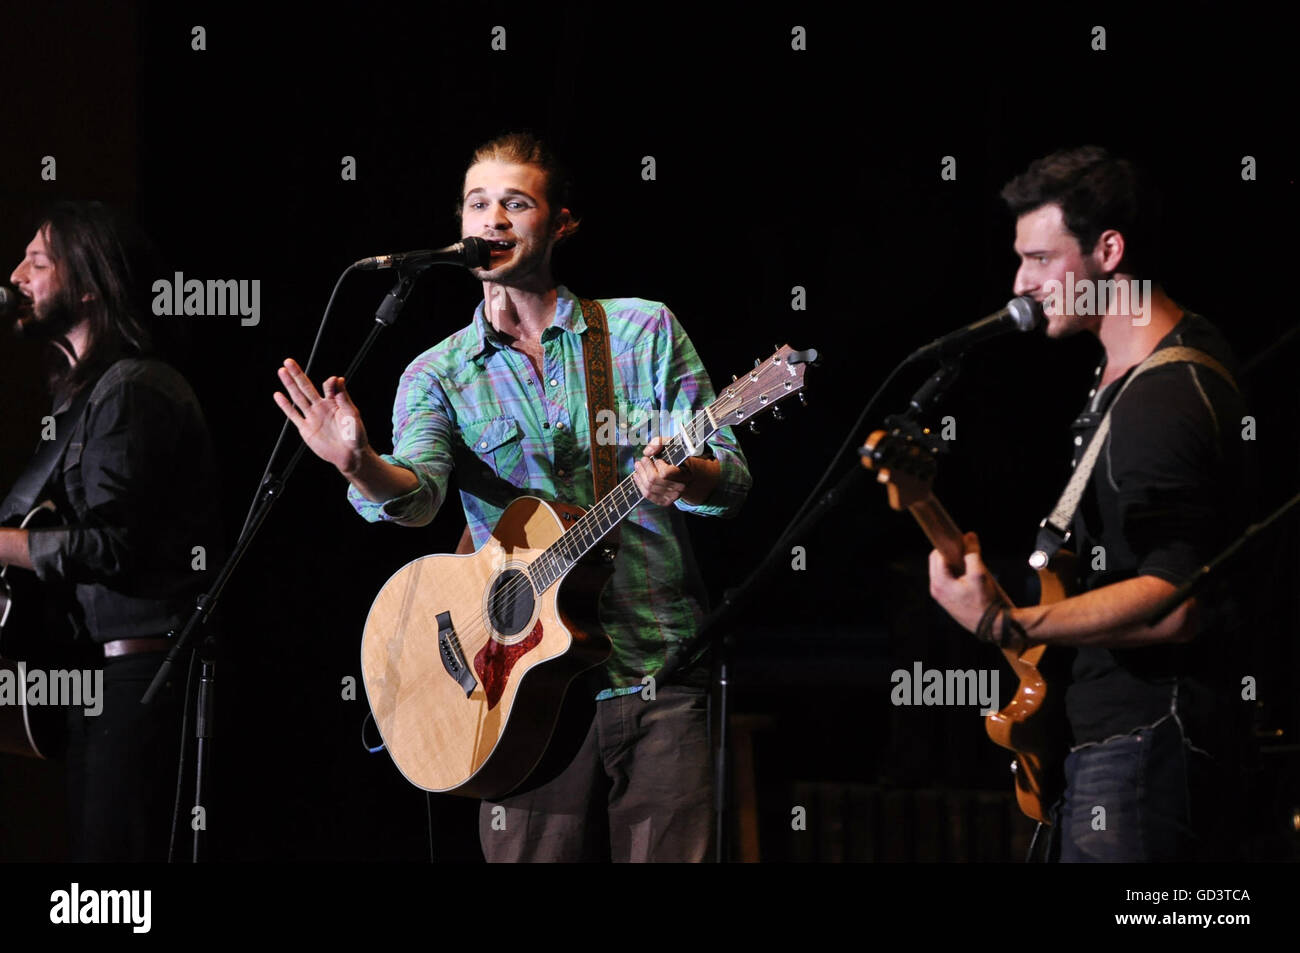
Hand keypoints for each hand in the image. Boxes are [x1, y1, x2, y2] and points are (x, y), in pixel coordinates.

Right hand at [273, 358, 369, 473]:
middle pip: (307, 387)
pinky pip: (293, 415)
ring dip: (290, 385)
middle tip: (289, 361)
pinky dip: (285, 405)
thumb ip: (344, 398)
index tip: (333, 381)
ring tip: (282, 371)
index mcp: (335, 402)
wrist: (350, 455)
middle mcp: (322, 407)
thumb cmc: (356, 436)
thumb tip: (339, 379)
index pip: (328, 387)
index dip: (329, 383)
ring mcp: (313, 416)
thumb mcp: (353, 415)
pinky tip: (278, 395)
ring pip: (298, 397)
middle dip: (298, 374)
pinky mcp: (306, 428)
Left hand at [632, 436, 691, 505]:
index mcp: (685, 474)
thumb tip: (647, 452)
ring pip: (649, 487)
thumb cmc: (678, 459)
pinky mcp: (664, 502)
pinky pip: (647, 495)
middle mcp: (680, 488)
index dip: (658, 465)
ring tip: (638, 465)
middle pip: (654, 480)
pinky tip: (637, 476)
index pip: (666, 473)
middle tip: (642, 459)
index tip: (657, 459)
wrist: (686, 476)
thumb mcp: (672, 445)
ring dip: (640, 474)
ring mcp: (672, 497)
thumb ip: (659, 442)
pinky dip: (639, 484)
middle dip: (645, 468)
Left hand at [928, 531, 1000, 633]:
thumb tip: (969, 536)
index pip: (937, 555)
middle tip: (965, 551)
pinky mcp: (946, 600)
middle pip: (936, 562)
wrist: (990, 626)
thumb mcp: (980, 574)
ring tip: (968, 563)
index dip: (948, 546)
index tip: (960, 541)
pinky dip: (953, 574)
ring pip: (941, 571)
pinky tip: (967, 575)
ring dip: (952, 564)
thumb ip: (973, 553)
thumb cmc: (984, 601)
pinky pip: (945, 580)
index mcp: (939, 582)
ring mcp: (939, 596)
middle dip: (949, 554)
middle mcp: (935, 589)